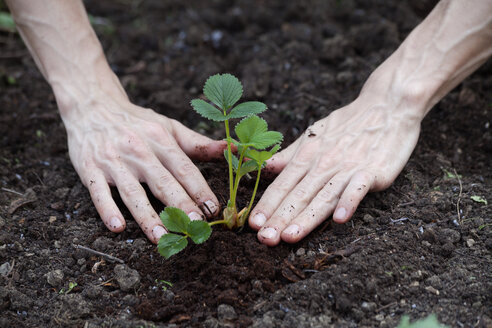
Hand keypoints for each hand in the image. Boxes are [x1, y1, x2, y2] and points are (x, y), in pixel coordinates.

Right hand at [64, 95, 225, 242]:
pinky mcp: (90, 169)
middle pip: (162, 182)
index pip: (184, 168)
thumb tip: (233, 149)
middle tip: (196, 226)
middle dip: (180, 205)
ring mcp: (114, 161)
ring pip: (133, 193)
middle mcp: (139, 150)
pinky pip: (98, 192)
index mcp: (161, 140)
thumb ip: (199, 143)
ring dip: (147, 217)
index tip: (214, 210)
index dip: (200, 190)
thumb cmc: (138, 122)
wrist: (94, 106)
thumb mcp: (169, 126)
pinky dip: (107, 210)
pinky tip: (118, 228)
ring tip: (161, 238)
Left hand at [248, 94, 422, 245]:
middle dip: (279, 218)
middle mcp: (323, 162)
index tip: (252, 225)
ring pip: (323, 196)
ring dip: (306, 217)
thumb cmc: (347, 123)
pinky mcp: (373, 170)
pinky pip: (358, 187)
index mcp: (307, 155)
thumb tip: (264, 168)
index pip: (282, 184)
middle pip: (298, 194)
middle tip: (264, 239)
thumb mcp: (313, 134)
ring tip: (289, 237)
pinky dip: (349, 201)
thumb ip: (289, 155)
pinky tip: (339, 219)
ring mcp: (348, 166)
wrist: (387, 105)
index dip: (267, 205)